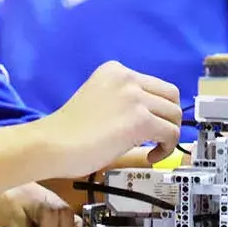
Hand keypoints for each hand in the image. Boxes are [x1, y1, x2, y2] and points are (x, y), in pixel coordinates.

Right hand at [40, 61, 182, 175]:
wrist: (53, 144)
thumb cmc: (69, 131)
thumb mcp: (98, 100)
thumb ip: (122, 101)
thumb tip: (150, 118)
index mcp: (115, 70)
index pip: (154, 84)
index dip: (157, 107)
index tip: (150, 124)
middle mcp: (127, 78)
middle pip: (171, 95)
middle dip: (169, 117)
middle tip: (158, 136)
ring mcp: (135, 97)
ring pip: (174, 114)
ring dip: (168, 134)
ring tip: (153, 148)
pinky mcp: (140, 120)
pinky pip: (171, 133)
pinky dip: (167, 148)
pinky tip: (151, 156)